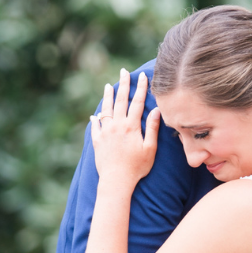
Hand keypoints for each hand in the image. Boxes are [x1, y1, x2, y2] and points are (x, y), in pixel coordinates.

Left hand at [90, 67, 159, 188]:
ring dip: (108, 97)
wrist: (116, 181)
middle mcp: (117, 125)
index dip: (141, 88)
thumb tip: (156, 110)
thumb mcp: (150, 149)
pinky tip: (95, 116)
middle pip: (120, 101)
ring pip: (106, 110)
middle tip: (124, 72)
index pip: (137, 103)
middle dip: (123, 85)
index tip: (143, 76)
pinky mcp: (97, 141)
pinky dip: (95, 120)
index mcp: (131, 126)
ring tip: (108, 86)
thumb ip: (152, 128)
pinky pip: (95, 127)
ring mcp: (106, 132)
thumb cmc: (136, 168)